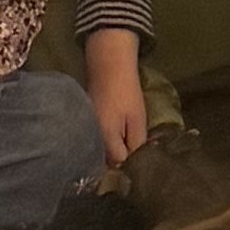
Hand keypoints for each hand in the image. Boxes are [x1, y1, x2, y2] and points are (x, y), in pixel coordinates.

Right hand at [83, 27, 152, 170]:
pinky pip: (96, 139)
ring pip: (101, 149)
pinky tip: (117, 131)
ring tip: (128, 140)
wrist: (108, 65)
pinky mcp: (86, 122)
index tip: (143, 159)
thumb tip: (134, 163)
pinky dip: (106, 139)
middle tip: (136, 150)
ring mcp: (87, 130)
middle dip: (121, 158)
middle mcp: (91, 138)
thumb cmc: (126, 92)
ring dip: (114, 149)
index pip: (119, 164)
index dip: (132, 163)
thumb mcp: (137, 119)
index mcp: (105, 139)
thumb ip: (136, 144)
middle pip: (107, 159)